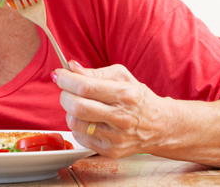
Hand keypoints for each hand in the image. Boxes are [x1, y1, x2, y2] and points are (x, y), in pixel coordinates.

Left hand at [54, 61, 170, 157]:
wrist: (160, 126)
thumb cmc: (138, 99)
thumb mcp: (121, 77)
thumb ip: (94, 72)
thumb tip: (71, 67)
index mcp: (125, 94)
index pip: (85, 87)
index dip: (66, 80)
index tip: (59, 75)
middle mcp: (121, 117)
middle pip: (77, 107)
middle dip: (64, 95)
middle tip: (67, 90)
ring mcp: (116, 137)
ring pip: (75, 123)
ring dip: (70, 111)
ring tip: (79, 106)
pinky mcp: (110, 150)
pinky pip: (80, 137)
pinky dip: (78, 126)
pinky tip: (88, 120)